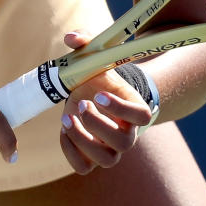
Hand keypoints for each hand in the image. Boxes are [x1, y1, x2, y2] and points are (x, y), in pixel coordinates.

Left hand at [58, 30, 155, 174]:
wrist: (94, 96)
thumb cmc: (99, 77)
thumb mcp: (95, 57)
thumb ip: (86, 42)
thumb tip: (70, 38)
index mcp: (135, 108)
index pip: (141, 117)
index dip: (121, 109)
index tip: (99, 94)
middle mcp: (127, 133)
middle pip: (122, 143)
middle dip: (98, 125)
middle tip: (81, 104)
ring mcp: (110, 149)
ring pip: (105, 160)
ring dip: (83, 140)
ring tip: (66, 118)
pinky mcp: (92, 158)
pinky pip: (83, 167)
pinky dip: (70, 152)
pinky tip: (63, 130)